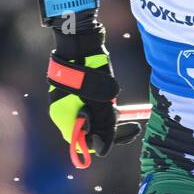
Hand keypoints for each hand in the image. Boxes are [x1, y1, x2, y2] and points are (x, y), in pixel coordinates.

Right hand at [46, 26, 138, 159]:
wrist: (79, 41)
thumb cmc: (90, 72)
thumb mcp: (102, 102)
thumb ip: (104, 127)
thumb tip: (103, 152)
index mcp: (66, 120)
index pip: (88, 143)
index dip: (111, 141)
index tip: (132, 131)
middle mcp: (62, 114)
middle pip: (89, 131)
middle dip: (111, 126)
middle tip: (131, 121)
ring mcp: (65, 102)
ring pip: (90, 117)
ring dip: (106, 115)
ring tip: (117, 104)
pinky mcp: (70, 91)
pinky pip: (86, 105)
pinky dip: (100, 105)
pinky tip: (109, 95)